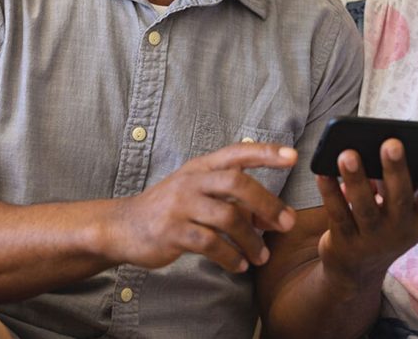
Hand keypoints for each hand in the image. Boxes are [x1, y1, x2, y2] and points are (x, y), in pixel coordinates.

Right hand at [107, 143, 298, 272]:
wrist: (124, 227)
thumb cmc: (171, 209)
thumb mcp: (199, 193)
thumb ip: (235, 200)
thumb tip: (274, 216)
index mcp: (202, 167)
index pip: (238, 152)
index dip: (266, 153)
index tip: (293, 157)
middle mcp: (192, 181)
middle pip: (238, 183)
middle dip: (267, 203)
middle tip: (287, 224)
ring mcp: (180, 205)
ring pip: (227, 217)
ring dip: (251, 240)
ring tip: (261, 256)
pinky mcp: (172, 232)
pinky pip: (210, 244)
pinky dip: (230, 257)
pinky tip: (238, 265)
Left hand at [315, 139, 417, 290]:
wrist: (357, 272)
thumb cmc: (386, 227)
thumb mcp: (407, 215)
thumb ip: (412, 186)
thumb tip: (412, 145)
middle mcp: (400, 231)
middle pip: (399, 198)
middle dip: (396, 170)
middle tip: (391, 143)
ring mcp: (372, 239)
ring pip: (364, 207)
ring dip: (356, 179)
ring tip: (347, 154)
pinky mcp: (345, 243)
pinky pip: (337, 214)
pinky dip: (330, 193)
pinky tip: (323, 173)